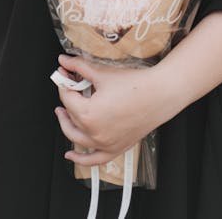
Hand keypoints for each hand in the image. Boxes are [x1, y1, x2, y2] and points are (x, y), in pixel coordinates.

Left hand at [53, 54, 173, 167]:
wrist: (160, 95)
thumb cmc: (136, 85)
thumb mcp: (102, 73)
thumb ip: (79, 66)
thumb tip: (64, 61)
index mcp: (89, 114)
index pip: (67, 97)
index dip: (64, 83)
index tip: (64, 74)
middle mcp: (94, 133)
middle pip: (70, 116)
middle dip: (65, 100)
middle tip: (66, 87)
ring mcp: (105, 144)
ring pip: (76, 138)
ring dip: (67, 126)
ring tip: (62, 114)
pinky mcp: (115, 148)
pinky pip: (94, 159)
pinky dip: (81, 159)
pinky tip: (71, 156)